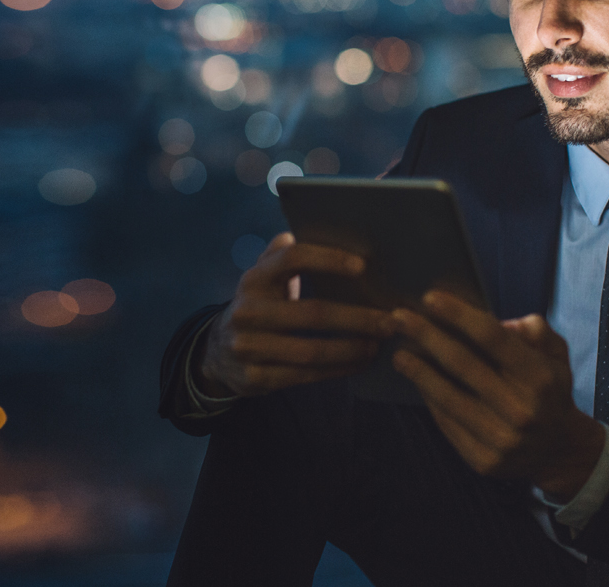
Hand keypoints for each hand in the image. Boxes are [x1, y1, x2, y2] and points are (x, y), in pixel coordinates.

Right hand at [194, 232, 394, 398]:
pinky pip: (305, 376)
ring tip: (379, 344)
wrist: (217, 353)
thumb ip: (281, 255)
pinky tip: (359, 363)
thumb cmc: (259, 307)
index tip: (363, 266)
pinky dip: (338, 370)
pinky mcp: (255, 378)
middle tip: (391, 320)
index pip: (292, 259)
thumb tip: (303, 230)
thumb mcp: (262, 278)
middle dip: (357, 318)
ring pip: (311, 351)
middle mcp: (247, 311)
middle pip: (312, 313)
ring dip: (352, 349)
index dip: (328, 259)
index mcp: (254, 279)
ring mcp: (248, 347)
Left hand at [390, 291, 603, 501]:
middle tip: (398, 317)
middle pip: (463, 364)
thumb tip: (503, 321)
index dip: (459, 316)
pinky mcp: (483, 460)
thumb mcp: (556, 356)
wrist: (558, 451)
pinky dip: (429, 399)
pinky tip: (417, 381)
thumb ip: (536, 332)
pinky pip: (447, 423)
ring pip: (448, 398)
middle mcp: (522, 409)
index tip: (430, 298)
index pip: (493, 338)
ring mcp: (502, 439)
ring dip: (417, 371)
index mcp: (540, 378)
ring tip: (398, 353)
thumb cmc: (548, 392)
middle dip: (426, 336)